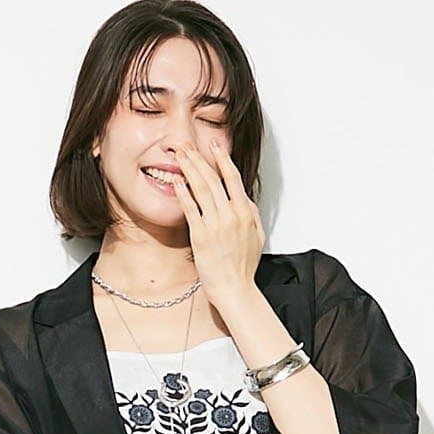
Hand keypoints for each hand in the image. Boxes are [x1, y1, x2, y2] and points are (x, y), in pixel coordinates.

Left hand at [170, 137, 264, 304]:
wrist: (235, 289)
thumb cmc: (244, 267)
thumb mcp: (257, 236)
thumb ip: (251, 214)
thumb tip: (243, 198)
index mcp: (245, 213)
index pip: (232, 178)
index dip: (222, 159)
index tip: (213, 145)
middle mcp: (231, 215)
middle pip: (213, 179)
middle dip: (198, 158)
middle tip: (186, 144)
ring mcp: (215, 225)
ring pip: (201, 189)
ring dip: (189, 169)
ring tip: (179, 155)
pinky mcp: (201, 236)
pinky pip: (190, 209)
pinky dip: (183, 193)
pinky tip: (177, 181)